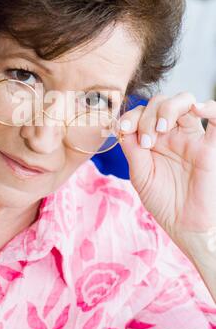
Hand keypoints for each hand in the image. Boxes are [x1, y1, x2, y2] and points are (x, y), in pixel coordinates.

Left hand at [118, 92, 215, 246]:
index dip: (130, 115)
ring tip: (161, 129)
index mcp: (153, 138)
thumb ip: (132, 149)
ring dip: (168, 108)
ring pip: (184, 101)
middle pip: (160, 102)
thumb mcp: (140, 175)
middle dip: (148, 115)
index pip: (141, 112)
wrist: (185, 226)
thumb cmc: (163, 202)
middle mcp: (172, 133)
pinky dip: (209, 107)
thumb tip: (122, 125)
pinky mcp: (209, 147)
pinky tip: (198, 108)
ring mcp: (191, 137)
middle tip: (147, 141)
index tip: (123, 129)